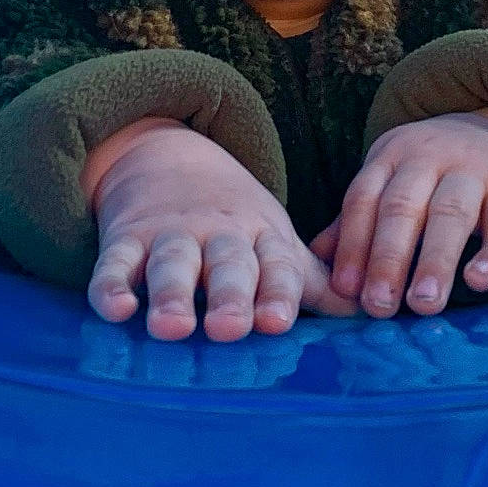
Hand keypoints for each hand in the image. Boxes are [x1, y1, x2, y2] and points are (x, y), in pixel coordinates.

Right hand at [86, 123, 355, 341]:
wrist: (166, 158)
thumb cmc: (235, 223)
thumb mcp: (276, 243)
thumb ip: (315, 284)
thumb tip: (377, 316)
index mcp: (261, 238)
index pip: (275, 265)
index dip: (276, 292)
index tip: (277, 321)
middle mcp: (217, 235)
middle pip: (227, 264)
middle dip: (230, 295)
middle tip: (232, 328)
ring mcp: (169, 235)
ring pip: (171, 265)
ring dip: (172, 294)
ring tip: (173, 327)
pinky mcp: (124, 240)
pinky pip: (114, 264)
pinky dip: (111, 287)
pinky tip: (115, 310)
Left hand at [312, 112, 487, 317]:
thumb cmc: (431, 172)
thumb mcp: (390, 181)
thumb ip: (356, 222)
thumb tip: (314, 265)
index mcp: (390, 157)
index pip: (364, 199)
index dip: (352, 244)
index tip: (345, 290)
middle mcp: (428, 158)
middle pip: (403, 207)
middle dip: (388, 258)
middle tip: (379, 306)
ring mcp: (473, 170)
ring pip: (451, 214)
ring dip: (435, 261)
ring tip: (424, 304)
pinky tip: (479, 281)